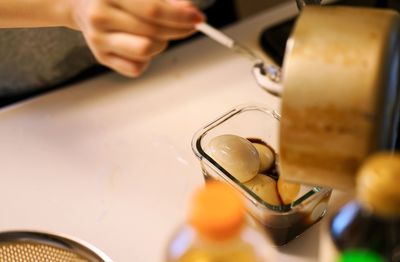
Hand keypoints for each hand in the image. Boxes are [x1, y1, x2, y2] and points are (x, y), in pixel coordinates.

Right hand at [67, 0, 203, 76]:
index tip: (199, 18)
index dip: (180, 16)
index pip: (153, 10)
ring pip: (145, 51)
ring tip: (157, 33)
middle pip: (152, 32)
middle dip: (178, 30)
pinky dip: (147, 59)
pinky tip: (142, 43)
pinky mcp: (101, 57)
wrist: (82, 2)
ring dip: (161, 44)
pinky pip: (136, 68)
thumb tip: (189, 11)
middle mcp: (100, 16)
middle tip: (189, 25)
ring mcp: (98, 40)